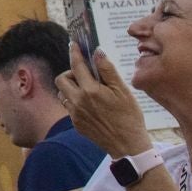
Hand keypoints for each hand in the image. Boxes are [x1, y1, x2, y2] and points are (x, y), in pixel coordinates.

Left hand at [56, 42, 150, 158]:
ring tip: (88, 90)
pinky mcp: (76, 124)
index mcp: (91, 91)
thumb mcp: (123, 91)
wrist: (128, 146)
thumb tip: (98, 52)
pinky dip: (76, 101)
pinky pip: (69, 107)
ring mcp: (75, 114)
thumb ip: (108, 71)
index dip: (75, 52)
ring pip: (63, 93)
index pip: (77, 65)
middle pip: (61, 79)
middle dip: (70, 73)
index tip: (73, 44)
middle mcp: (78, 101)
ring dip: (71, 88)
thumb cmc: (130, 117)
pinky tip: (91, 105)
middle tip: (85, 76)